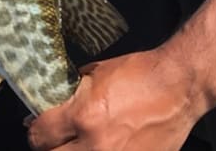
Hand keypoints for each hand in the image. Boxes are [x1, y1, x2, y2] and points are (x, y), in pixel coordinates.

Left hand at [25, 47, 204, 150]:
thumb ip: (72, 92)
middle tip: (58, 139)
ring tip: (80, 144)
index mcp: (84, 116)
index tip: (39, 128)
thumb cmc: (140, 74)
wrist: (178, 86)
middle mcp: (96, 145)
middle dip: (51, 147)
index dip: (36, 130)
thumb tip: (50, 106)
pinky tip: (102, 148)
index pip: (40, 135)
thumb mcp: (98, 73)